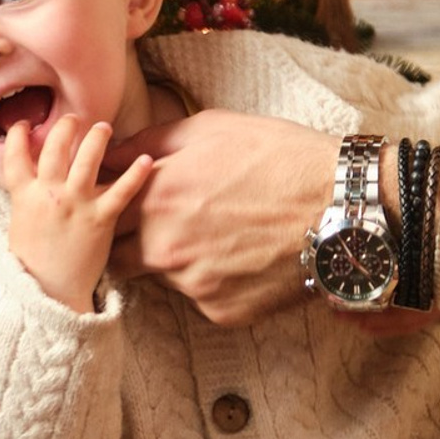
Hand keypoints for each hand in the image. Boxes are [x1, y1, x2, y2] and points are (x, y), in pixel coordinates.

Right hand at [4, 111, 155, 311]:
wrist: (50, 293)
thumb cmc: (33, 262)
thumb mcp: (19, 225)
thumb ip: (27, 199)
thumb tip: (32, 179)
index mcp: (24, 196)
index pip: (15, 156)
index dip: (19, 135)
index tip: (24, 123)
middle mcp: (49, 194)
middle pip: (56, 148)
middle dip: (66, 127)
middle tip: (75, 119)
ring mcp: (75, 204)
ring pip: (88, 159)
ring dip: (97, 138)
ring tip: (104, 127)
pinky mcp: (101, 219)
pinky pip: (122, 190)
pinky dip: (135, 173)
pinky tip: (146, 160)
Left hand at [102, 108, 334, 325]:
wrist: (339, 206)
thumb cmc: (280, 157)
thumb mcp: (213, 127)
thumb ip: (151, 140)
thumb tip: (112, 150)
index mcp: (155, 196)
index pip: (100, 213)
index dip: (108, 207)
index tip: (123, 202)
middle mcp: (162, 246)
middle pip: (116, 257)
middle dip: (129, 243)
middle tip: (169, 224)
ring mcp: (190, 284)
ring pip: (162, 278)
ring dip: (177, 261)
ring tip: (221, 236)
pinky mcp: (219, 311)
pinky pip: (202, 298)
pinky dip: (216, 280)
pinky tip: (245, 256)